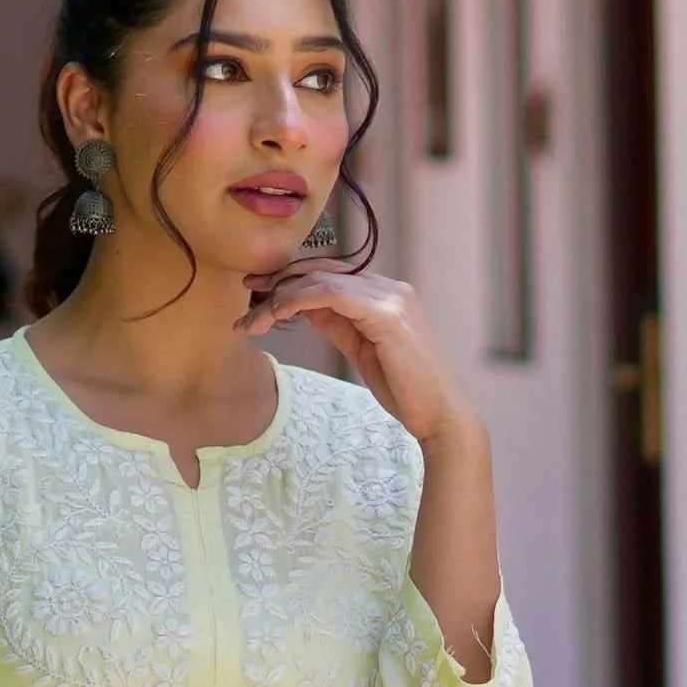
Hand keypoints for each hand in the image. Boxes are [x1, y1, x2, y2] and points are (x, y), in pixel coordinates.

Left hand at [237, 259, 477, 443]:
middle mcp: (389, 288)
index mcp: (385, 295)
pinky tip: (276, 314)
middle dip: (277, 281)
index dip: (290, 280)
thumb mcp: (361, 350)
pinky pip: (332, 294)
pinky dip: (297, 300)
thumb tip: (303, 307)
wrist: (440, 416)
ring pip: (320, 281)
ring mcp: (391, 298)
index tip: (257, 293)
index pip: (329, 274)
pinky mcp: (388, 314)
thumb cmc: (405, 390)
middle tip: (245, 294)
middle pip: (321, 271)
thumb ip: (336, 324)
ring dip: (279, 298)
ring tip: (252, 320)